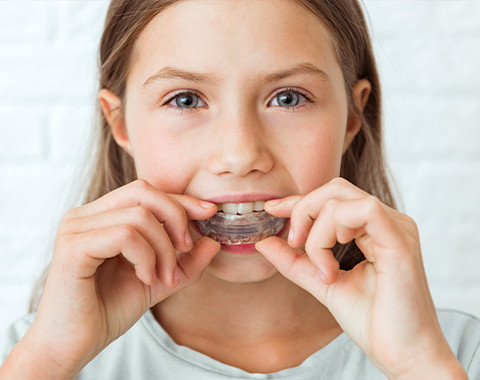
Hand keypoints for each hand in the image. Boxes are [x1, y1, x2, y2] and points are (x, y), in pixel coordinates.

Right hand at [17, 179, 219, 377]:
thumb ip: (185, 262)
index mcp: (101, 216)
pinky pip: (126, 235)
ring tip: (162, 277)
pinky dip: (145, 257)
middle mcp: (85, 215)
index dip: (181, 200)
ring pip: (139, 216)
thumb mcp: (157, 280)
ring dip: (162, 248)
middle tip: (185, 250)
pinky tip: (144, 279)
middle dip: (175, 218)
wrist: (73, 346)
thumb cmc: (107, 310)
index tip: (208, 213)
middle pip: (144, 192)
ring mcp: (76, 228)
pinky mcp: (73, 246)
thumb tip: (214, 241)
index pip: (146, 192)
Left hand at [255, 178, 466, 379]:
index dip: (299, 201)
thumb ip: (295, 261)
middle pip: (335, 189)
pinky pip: (362, 211)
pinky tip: (331, 266)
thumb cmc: (373, 322)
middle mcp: (389, 221)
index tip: (272, 209)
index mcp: (375, 229)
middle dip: (303, 210)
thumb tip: (264, 242)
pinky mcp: (400, 241)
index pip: (333, 198)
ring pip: (341, 200)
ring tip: (322, 270)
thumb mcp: (323, 283)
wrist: (404, 357)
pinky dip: (333, 233)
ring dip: (317, 232)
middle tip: (294, 244)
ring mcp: (397, 228)